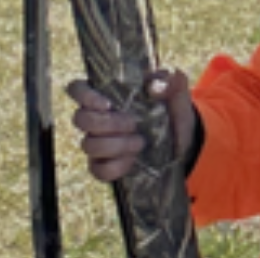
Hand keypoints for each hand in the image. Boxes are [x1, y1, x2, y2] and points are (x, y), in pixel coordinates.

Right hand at [67, 68, 197, 181]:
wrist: (182, 142)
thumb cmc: (170, 112)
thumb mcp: (175, 96)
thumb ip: (170, 84)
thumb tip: (158, 85)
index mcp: (106, 95)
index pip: (77, 89)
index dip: (84, 96)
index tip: (108, 104)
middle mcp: (96, 119)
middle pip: (80, 119)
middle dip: (109, 124)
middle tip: (133, 124)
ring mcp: (97, 143)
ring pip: (89, 146)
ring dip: (116, 145)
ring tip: (140, 142)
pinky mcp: (104, 165)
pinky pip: (98, 170)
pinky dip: (116, 167)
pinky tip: (133, 160)